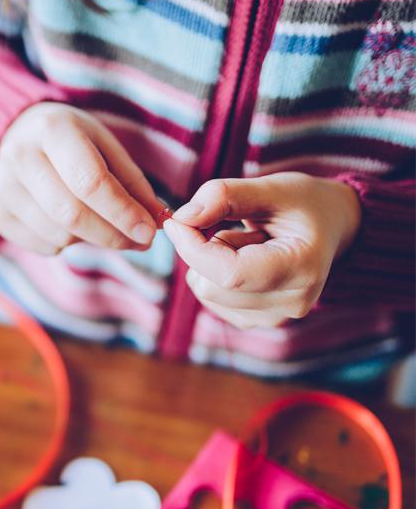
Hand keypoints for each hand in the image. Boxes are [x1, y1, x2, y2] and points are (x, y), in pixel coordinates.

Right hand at [0, 102, 165, 254]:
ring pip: (59, 236)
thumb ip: (133, 185)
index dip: (123, 212)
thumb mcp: (106, 147)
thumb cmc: (73, 142)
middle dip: (112, 235)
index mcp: (52, 130)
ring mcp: (2, 188)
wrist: (18, 136)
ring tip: (98, 220)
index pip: (90, 182)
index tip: (149, 232)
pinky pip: (44, 247)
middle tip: (139, 241)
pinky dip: (67, 244)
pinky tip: (67, 222)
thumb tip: (156, 223)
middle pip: (72, 215)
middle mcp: (19, 157)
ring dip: (90, 239)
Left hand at [163, 172, 360, 329]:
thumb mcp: (272, 187)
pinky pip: (211, 299)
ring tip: (244, 241)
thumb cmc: (304, 203)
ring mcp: (275, 318)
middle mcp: (291, 303)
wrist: (331, 226)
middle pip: (211, 286)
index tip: (176, 221)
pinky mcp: (257, 321)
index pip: (229, 273)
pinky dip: (213, 275)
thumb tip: (182, 218)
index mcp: (302, 269)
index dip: (193, 247)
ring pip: (206, 294)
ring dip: (209, 262)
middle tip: (224, 223)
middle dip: (201, 250)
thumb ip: (225, 196)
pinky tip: (243, 258)